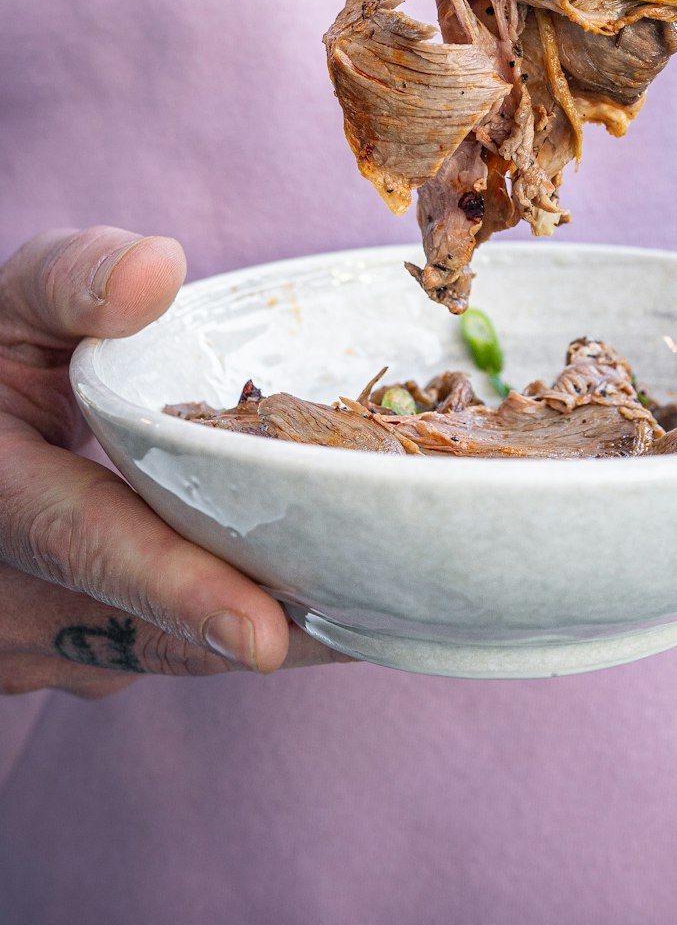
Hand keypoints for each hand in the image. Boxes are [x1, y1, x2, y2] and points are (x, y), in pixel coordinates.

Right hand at [0, 227, 349, 698]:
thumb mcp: (12, 305)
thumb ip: (73, 282)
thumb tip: (158, 271)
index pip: (87, 543)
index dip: (180, 590)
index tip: (266, 634)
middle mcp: (5, 592)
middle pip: (148, 627)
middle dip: (267, 624)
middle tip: (389, 608)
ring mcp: (28, 641)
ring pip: (160, 654)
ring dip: (263, 631)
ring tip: (376, 606)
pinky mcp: (65, 653)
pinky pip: (157, 653)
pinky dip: (230, 622)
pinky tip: (316, 596)